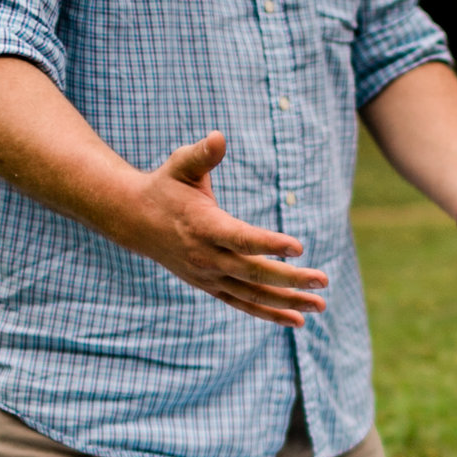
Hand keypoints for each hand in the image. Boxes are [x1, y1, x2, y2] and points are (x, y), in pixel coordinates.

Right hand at [121, 132, 328, 326]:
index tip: (299, 247)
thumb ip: (202, 154)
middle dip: (290, 279)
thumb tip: (219, 137)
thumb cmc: (165, 187)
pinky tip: (296, 320)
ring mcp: (208, 276)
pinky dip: (269, 314)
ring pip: (252, 295)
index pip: (240, 238)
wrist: (133, 220)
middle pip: (253, 272)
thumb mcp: (179, 165)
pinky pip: (243, 304)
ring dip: (287, 303)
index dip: (269, 244)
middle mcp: (206, 256)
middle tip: (322, 280)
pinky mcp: (211, 286)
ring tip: (319, 306)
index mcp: (203, 226)